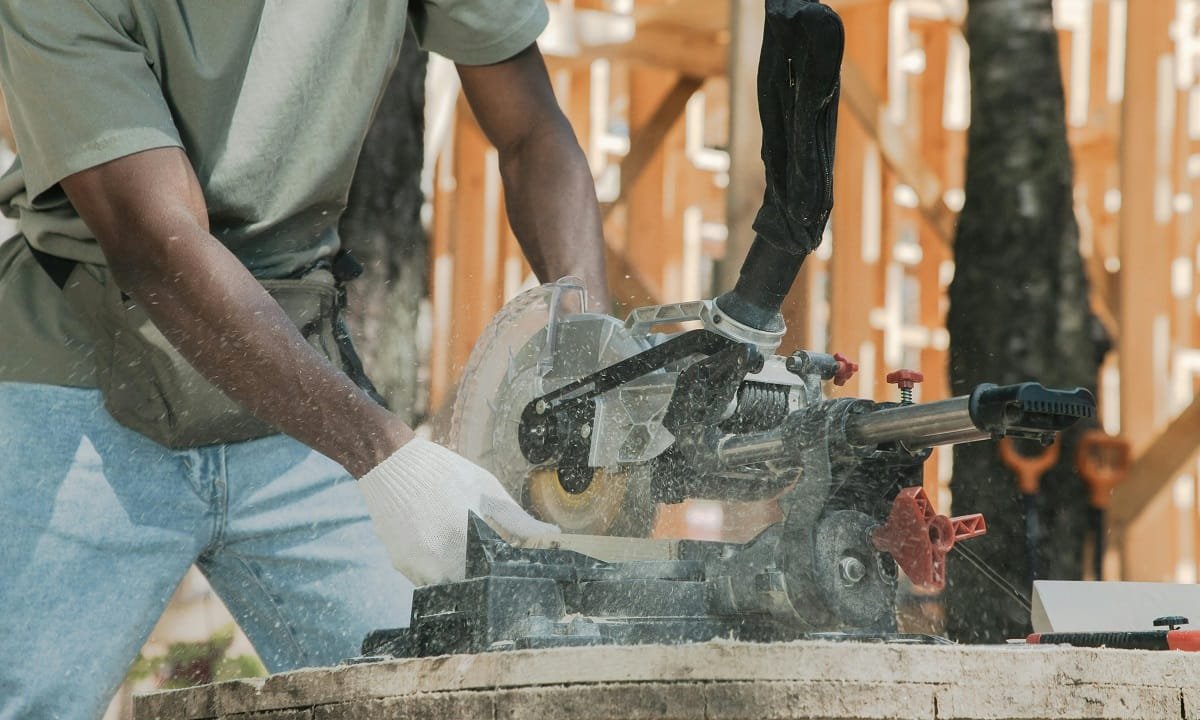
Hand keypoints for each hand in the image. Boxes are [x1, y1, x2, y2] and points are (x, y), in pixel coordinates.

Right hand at [358, 437, 558, 585]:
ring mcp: (417, 566)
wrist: (391, 466)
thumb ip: (519, 520)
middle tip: (486, 554)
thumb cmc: (443, 474)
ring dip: (460, 575)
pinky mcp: (402, 565)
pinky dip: (438, 569)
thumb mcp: (487, 490)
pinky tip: (440, 543)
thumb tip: (551, 534)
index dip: (506, 573)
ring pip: (449, 586)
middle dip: (484, 576)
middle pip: (473, 587)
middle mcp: (440, 560)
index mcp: (467, 541)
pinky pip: (426, 580)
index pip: (496, 578)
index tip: (510, 563)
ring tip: (461, 545)